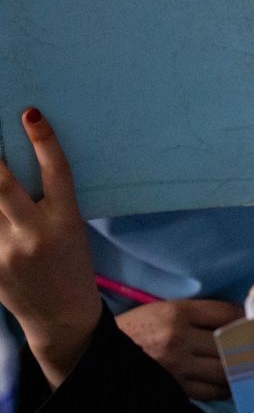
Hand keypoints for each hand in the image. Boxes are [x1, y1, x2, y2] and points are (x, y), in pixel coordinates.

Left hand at [0, 108, 101, 388]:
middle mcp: (35, 235)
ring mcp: (7, 253)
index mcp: (66, 221)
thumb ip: (45, 202)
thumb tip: (12, 165)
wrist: (61, 316)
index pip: (56, 172)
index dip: (44, 141)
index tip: (30, 113)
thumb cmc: (72, 264)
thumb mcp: (72, 228)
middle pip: (3, 187)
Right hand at [116, 299, 243, 400]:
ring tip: (245, 366)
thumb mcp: (165, 310)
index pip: (226, 314)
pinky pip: (210, 391)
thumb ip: (198, 314)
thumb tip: (237, 319)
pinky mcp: (173, 388)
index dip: (244, 319)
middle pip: (228, 343)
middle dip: (245, 345)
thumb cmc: (136, 328)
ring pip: (223, 370)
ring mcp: (176, 367)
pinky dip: (223, 387)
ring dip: (237, 369)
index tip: (253, 323)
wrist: (96, 354)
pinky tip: (227, 382)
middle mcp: (178, 339)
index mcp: (178, 313)